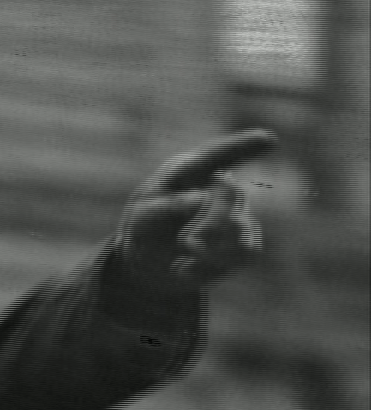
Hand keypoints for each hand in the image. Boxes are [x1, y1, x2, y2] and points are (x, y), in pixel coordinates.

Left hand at [115, 129, 275, 292]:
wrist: (148, 264)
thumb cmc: (142, 230)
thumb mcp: (142, 218)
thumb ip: (167, 206)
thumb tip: (200, 197)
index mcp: (189, 171)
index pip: (217, 155)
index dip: (242, 147)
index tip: (268, 139)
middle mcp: (217, 187)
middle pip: (231, 195)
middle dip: (210, 222)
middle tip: (186, 242)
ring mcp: (235, 213)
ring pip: (240, 229)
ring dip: (210, 250)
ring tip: (182, 260)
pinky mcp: (243, 242)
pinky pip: (244, 254)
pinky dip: (212, 268)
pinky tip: (185, 270)